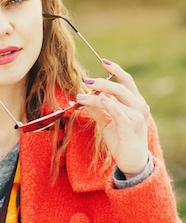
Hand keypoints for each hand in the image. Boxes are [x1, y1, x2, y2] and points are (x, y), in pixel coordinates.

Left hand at [76, 60, 149, 176]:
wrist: (131, 161)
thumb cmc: (121, 141)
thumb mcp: (106, 123)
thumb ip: (97, 110)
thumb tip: (83, 99)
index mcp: (135, 102)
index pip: (126, 81)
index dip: (115, 70)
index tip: (103, 61)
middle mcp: (139, 106)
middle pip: (120, 86)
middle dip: (102, 82)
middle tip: (86, 80)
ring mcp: (137, 116)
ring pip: (116, 97)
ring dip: (98, 93)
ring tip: (82, 93)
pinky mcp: (130, 126)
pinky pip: (118, 111)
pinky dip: (108, 104)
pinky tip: (99, 99)